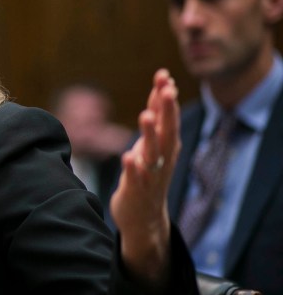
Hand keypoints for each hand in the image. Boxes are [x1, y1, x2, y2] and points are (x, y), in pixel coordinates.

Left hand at [110, 69, 180, 291]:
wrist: (144, 218)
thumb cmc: (146, 175)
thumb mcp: (152, 144)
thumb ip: (155, 118)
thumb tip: (162, 87)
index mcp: (165, 147)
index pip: (167, 118)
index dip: (165, 98)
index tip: (164, 76)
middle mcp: (161, 159)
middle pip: (166, 132)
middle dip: (166, 111)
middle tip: (166, 89)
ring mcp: (150, 176)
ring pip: (152, 154)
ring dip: (149, 135)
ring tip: (145, 116)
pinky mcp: (136, 191)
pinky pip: (135, 178)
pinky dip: (133, 167)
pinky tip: (128, 156)